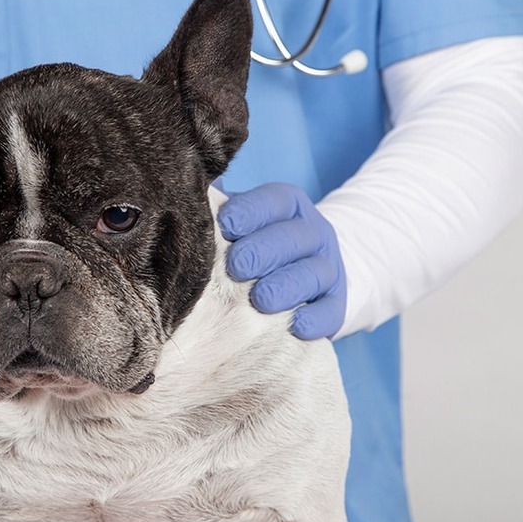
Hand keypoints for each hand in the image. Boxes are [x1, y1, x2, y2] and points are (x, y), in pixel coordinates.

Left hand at [217, 182, 346, 338]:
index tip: (226, 225)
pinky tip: (296, 326)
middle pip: (294, 237)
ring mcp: (328, 268)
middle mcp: (313, 233)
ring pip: (313, 273)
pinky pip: (331, 310)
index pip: (274, 201)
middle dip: (264, 251)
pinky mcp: (336, 303)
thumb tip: (186, 196)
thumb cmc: (255, 247)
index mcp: (289, 207)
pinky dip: (315, 318)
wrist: (304, 279)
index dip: (251, 211)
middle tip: (236, 267)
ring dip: (286, 286)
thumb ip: (218, 210)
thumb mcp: (241, 224)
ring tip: (260, 299)